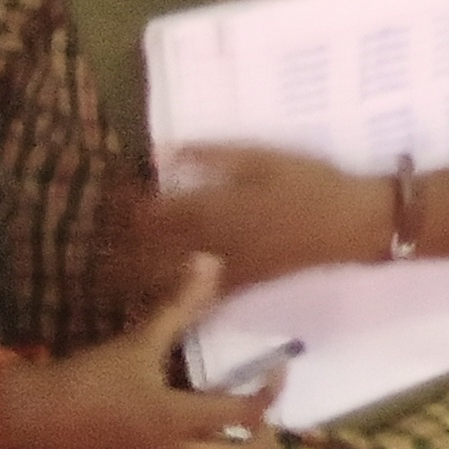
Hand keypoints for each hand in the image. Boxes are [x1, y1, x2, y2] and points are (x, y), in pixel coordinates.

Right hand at [0, 258, 282, 448]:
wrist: (25, 418)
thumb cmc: (85, 377)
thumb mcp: (138, 342)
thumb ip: (179, 306)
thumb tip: (209, 261)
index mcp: (176, 421)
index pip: (247, 414)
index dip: (272, 391)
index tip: (277, 369)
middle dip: (264, 438)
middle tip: (263, 409)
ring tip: (231, 420)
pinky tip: (185, 435)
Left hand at [128, 145, 384, 296]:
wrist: (350, 223)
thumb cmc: (309, 182)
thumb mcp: (262, 156)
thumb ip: (209, 156)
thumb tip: (160, 153)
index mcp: (210, 208)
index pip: (147, 211)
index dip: (122, 204)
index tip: (111, 191)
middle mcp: (207, 244)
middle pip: (143, 252)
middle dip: (114, 245)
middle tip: (98, 231)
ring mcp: (219, 269)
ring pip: (161, 279)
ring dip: (129, 273)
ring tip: (110, 262)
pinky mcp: (237, 285)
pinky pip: (190, 295)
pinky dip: (165, 292)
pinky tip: (154, 287)